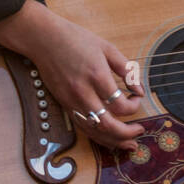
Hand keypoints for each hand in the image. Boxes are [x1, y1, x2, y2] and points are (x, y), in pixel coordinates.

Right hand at [0, 0, 144, 150]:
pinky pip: (82, 127)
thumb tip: (139, 89)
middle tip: (139, 131)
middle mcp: (84, 93)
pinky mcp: (64, 105)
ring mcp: (71, 101)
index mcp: (97, 76)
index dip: (135, 105)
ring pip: (94, 131)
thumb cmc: (76, 39)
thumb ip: (126, 69)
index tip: (137, 97)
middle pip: (108, 126)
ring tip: (128, 143)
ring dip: (113, 141)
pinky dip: (97, 136)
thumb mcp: (107, 48)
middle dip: (127, 134)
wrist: (44, 39)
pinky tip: (108, 137)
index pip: (121, 105)